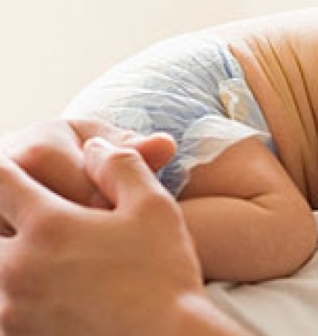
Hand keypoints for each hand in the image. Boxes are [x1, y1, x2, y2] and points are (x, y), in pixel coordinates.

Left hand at [0, 134, 243, 335]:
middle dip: (4, 214)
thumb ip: (121, 165)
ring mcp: (13, 308)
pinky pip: (3, 308)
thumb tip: (95, 147)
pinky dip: (14, 296)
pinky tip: (44, 293)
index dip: (9, 169)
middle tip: (24, 212)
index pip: (1, 180)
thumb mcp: (154, 206)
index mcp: (49, 226)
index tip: (18, 171)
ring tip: (42, 256)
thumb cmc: (164, 273)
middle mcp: (19, 266)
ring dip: (10, 257)